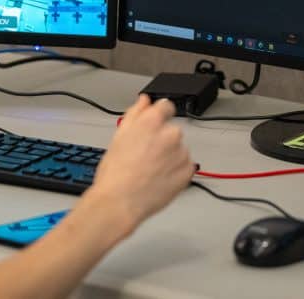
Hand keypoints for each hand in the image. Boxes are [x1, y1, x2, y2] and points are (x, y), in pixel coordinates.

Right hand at [85, 95, 194, 234]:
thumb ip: (135, 113)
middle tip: (145, 155)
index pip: (166, 106)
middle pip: (172, 130)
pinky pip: (185, 166)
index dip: (159, 115)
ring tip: (151, 170)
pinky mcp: (188, 172)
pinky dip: (176, 171)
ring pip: (179, 150)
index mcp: (152, 121)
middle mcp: (171, 134)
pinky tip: (159, 179)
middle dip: (162, 140)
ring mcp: (181, 153)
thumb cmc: (115, 172)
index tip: (155, 124)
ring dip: (170, 156)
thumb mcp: (119, 136)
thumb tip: (144, 101)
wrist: (120, 202)